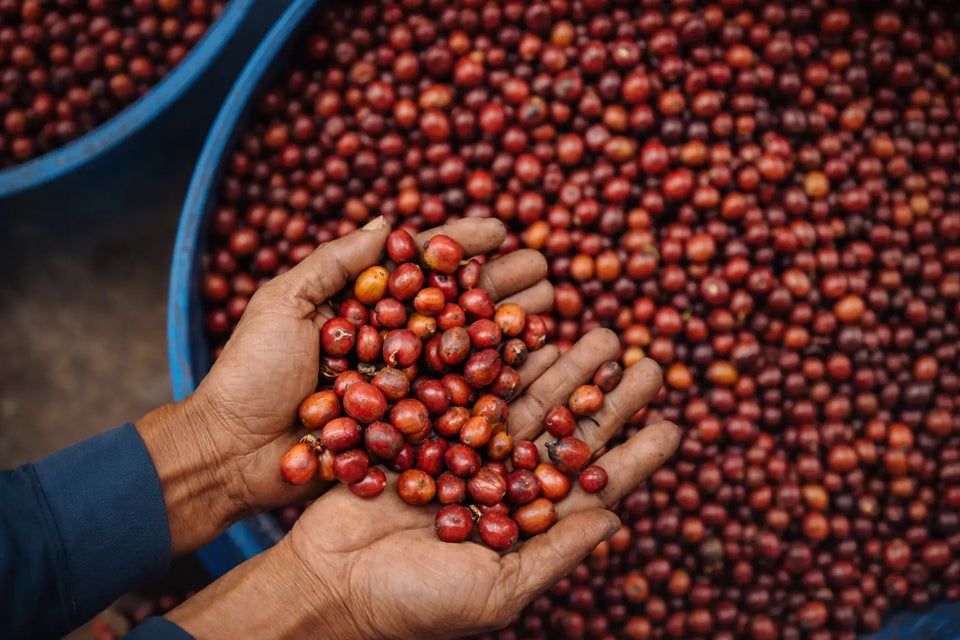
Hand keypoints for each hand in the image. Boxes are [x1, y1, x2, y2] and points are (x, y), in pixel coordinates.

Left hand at [136, 217, 553, 553]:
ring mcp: (404, 383)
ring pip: (467, 350)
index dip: (460, 244)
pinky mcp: (410, 426)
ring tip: (551, 307)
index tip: (501, 227)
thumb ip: (334, 262)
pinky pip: (460, 402)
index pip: (421, 266)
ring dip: (510, 327)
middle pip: (455, 306)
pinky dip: (498, 382)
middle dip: (501, 284)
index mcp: (363, 304)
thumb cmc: (249, 373)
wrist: (232, 453)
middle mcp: (391, 340)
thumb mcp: (283, 303)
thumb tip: (388, 222)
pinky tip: (533, 365)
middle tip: (543, 268)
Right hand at [166, 327, 677, 639]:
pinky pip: (474, 385)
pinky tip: (534, 333)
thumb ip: (555, 552)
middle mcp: (505, 479)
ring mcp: (468, 449)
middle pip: (570, 429)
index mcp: (529, 521)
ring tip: (605, 333)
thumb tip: (619, 519)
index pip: (596, 482)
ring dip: (567, 366)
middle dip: (610, 395)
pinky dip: (503, 359)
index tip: (677, 425)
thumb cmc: (413, 602)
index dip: (637, 454)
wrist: (328, 580)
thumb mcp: (496, 590)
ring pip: (528, 398)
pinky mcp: (428, 426)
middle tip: (651, 360)